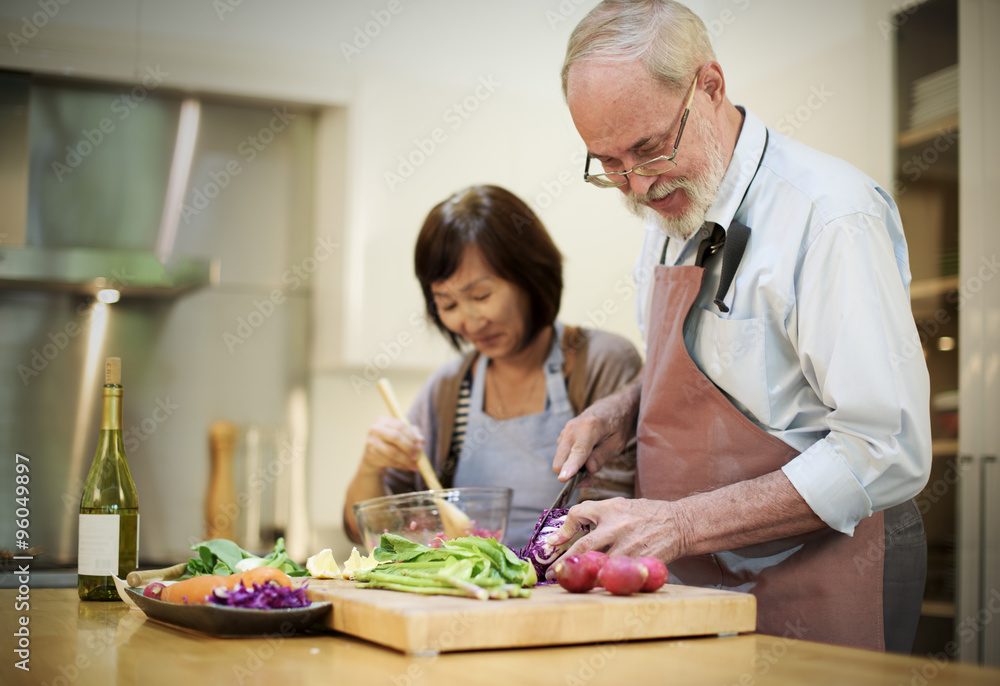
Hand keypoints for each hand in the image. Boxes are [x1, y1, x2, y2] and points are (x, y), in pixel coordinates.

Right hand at [361, 416, 423, 472]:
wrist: (374, 456)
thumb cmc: (391, 442)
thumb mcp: (402, 435)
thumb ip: (414, 435)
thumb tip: (421, 441)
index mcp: (383, 420)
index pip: (400, 426)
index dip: (412, 436)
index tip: (421, 445)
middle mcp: (375, 429)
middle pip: (395, 437)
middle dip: (409, 447)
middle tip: (417, 456)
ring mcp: (371, 442)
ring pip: (392, 452)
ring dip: (406, 460)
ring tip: (415, 465)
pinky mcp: (371, 455)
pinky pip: (389, 462)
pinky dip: (401, 465)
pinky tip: (407, 467)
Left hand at [543, 497, 692, 576]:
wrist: (679, 524)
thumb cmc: (647, 515)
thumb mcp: (621, 505)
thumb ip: (598, 514)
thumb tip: (570, 527)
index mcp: (611, 508)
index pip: (578, 513)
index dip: (563, 528)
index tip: (553, 542)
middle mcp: (618, 526)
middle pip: (584, 546)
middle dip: (566, 562)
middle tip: (553, 573)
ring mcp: (630, 545)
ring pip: (600, 565)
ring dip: (584, 576)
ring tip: (570, 584)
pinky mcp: (641, 561)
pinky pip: (619, 575)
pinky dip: (606, 582)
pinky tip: (597, 587)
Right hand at [553, 381, 639, 479]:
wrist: (613, 406)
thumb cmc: (619, 424)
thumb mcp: (618, 442)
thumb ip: (602, 455)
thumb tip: (589, 470)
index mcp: (589, 427)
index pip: (577, 452)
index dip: (570, 467)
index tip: (563, 479)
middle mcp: (572, 428)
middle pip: (561, 460)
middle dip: (571, 476)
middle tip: (590, 480)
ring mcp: (565, 431)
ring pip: (560, 460)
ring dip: (571, 470)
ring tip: (591, 468)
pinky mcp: (564, 435)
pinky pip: (562, 455)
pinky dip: (570, 462)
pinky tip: (585, 460)